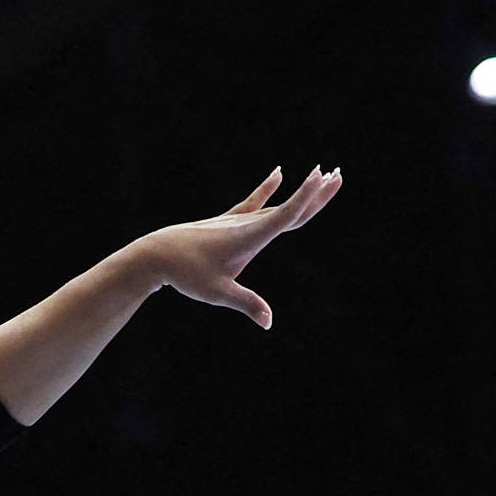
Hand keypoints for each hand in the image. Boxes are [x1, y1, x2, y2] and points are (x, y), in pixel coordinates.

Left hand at [137, 164, 342, 329]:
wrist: (156, 255)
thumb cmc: (187, 274)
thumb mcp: (218, 293)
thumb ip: (247, 304)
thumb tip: (269, 322)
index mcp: (251, 237)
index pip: (286, 215)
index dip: (307, 196)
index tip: (324, 177)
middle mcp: (248, 224)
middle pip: (289, 208)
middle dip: (316, 193)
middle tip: (339, 174)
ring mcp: (238, 221)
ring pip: (277, 206)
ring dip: (301, 192)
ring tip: (321, 175)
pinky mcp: (228, 222)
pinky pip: (253, 202)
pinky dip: (267, 189)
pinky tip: (278, 173)